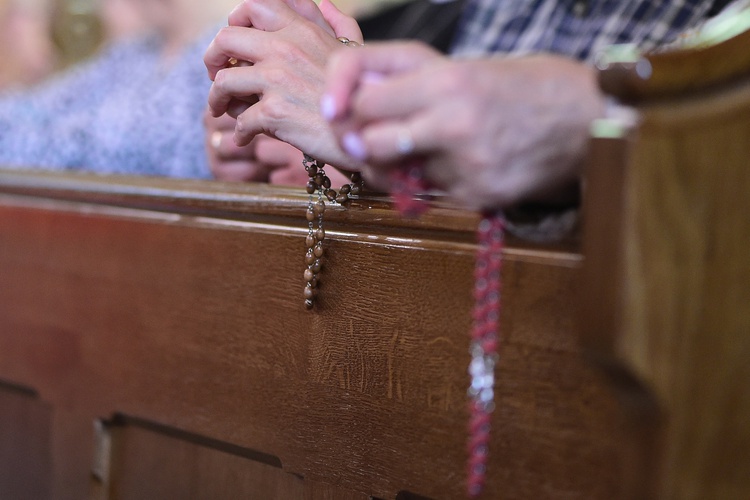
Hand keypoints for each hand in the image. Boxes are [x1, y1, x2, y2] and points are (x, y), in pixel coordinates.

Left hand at [204, 0, 362, 168]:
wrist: (367, 133)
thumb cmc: (362, 96)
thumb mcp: (355, 52)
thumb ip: (340, 25)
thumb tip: (325, 4)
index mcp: (302, 31)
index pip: (254, 5)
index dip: (235, 20)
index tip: (235, 43)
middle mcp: (286, 48)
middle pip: (225, 38)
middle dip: (212, 58)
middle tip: (216, 75)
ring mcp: (278, 80)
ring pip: (224, 81)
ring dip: (217, 99)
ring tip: (221, 110)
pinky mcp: (274, 112)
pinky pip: (240, 121)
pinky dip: (238, 133)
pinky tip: (245, 138)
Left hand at [323, 42, 606, 208]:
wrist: (587, 119)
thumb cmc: (520, 86)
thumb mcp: (464, 64)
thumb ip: (408, 78)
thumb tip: (353, 102)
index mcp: (447, 78)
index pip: (364, 96)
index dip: (345, 104)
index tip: (338, 114)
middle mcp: (453, 120)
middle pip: (368, 141)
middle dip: (363, 141)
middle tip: (371, 139)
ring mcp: (467, 164)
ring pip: (394, 174)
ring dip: (396, 166)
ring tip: (423, 151)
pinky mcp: (479, 196)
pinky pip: (431, 195)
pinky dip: (436, 183)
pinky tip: (465, 166)